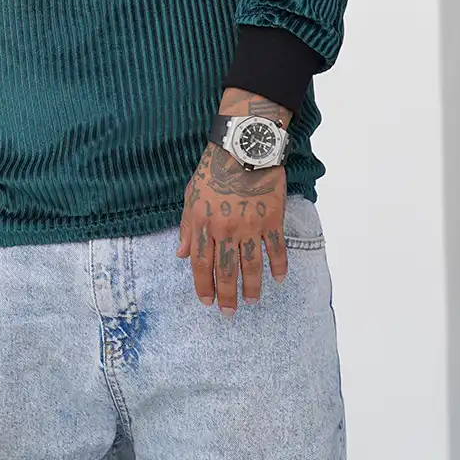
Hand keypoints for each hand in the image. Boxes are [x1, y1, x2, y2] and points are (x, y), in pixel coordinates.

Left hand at [176, 91, 290, 315]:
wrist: (242, 146)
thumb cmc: (214, 168)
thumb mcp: (191, 194)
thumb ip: (187, 226)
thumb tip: (180, 254)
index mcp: (203, 223)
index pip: (201, 264)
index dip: (202, 285)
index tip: (206, 301)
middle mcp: (225, 229)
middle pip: (225, 271)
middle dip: (226, 296)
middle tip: (228, 313)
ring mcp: (250, 226)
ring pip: (251, 267)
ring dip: (251, 288)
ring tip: (251, 301)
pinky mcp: (271, 219)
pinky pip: (277, 249)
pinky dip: (279, 266)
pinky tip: (279, 278)